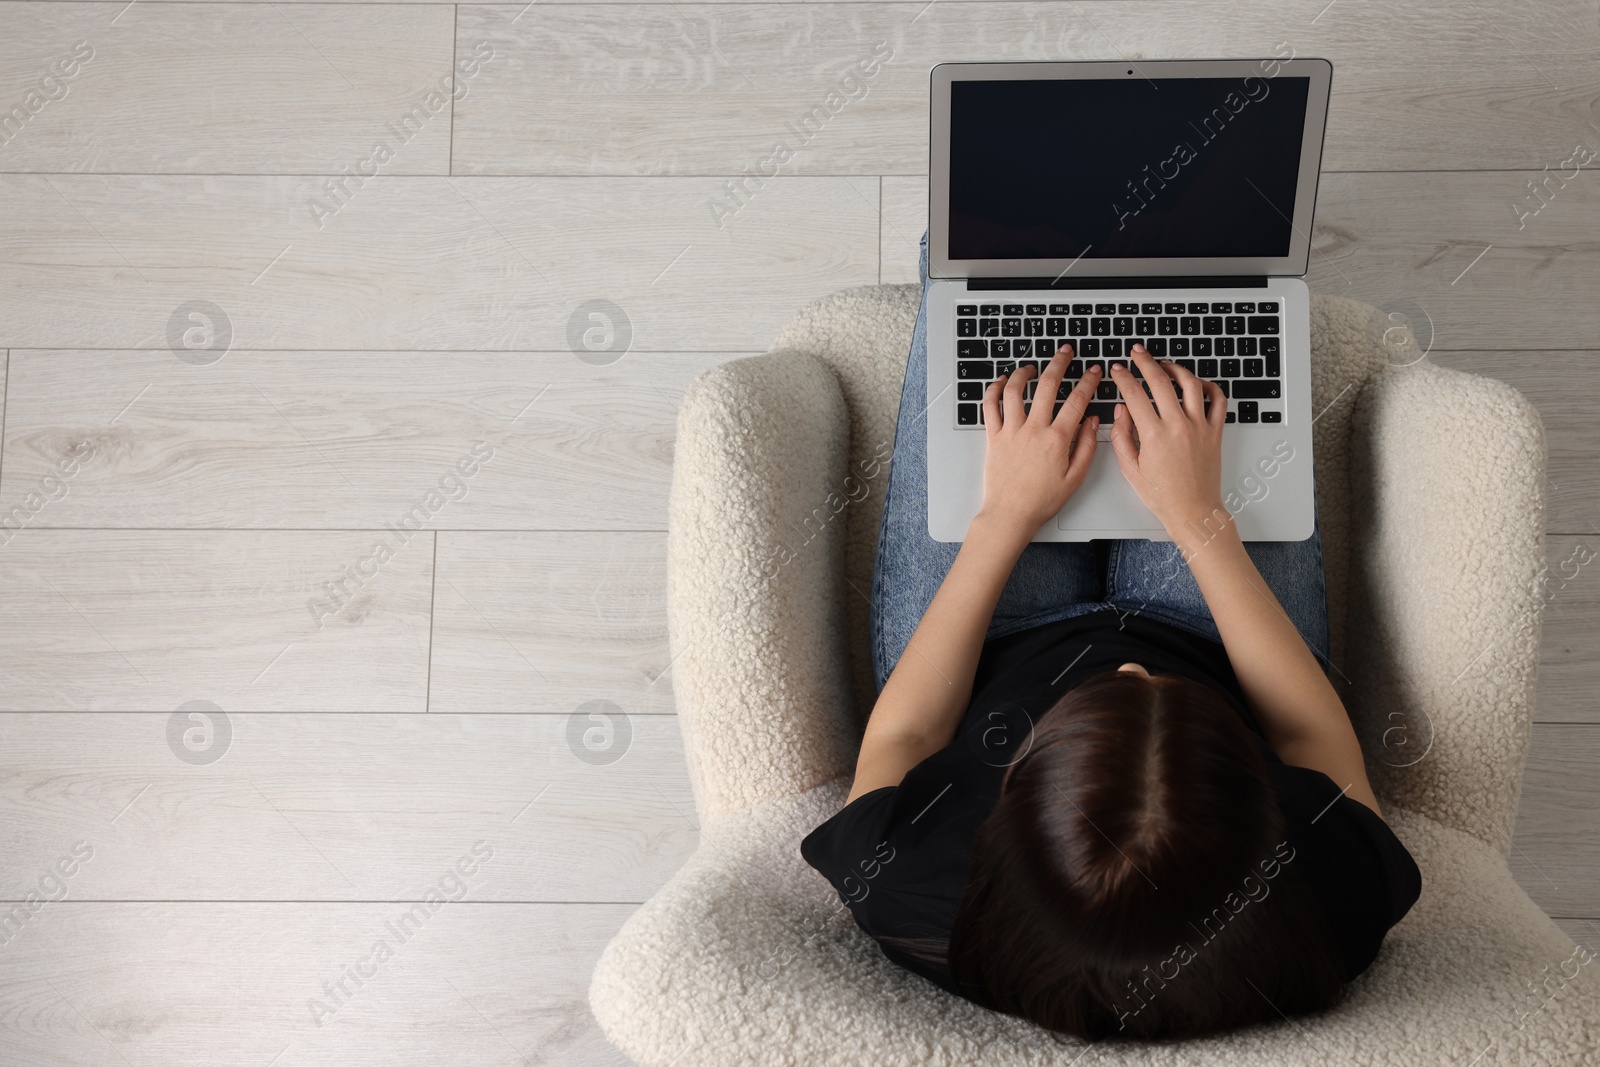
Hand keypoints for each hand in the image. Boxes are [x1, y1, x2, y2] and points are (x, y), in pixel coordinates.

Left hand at [972, 345, 1101, 540]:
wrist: (1010, 514)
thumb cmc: (1041, 501)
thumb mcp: (1075, 477)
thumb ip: (1086, 447)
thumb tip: (1093, 422)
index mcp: (1057, 439)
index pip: (1077, 401)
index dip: (1088, 382)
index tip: (1094, 371)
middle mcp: (1034, 430)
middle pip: (1048, 386)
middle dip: (1059, 363)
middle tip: (1065, 352)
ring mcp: (1011, 431)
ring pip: (1016, 390)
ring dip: (1025, 373)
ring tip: (1032, 367)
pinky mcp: (993, 437)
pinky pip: (990, 406)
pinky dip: (994, 390)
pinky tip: (1001, 381)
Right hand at [1107, 345, 1229, 540]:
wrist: (1193, 510)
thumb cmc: (1162, 495)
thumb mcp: (1130, 469)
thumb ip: (1122, 436)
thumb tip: (1121, 411)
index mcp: (1154, 435)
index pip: (1134, 394)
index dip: (1123, 378)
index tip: (1117, 370)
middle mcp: (1178, 426)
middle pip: (1160, 381)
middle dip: (1145, 362)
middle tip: (1137, 353)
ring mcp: (1200, 426)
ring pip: (1190, 384)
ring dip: (1175, 368)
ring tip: (1165, 364)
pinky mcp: (1215, 431)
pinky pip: (1217, 400)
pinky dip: (1209, 386)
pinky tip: (1197, 383)